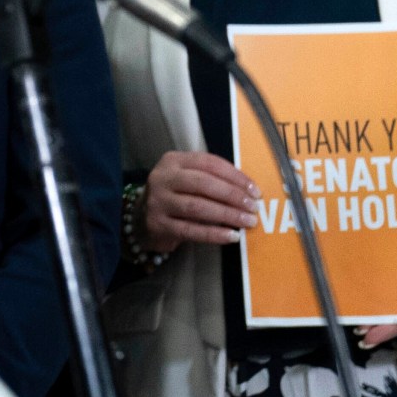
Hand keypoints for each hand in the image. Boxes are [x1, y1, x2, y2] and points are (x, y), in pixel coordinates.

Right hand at [142, 151, 259, 252]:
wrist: (141, 218)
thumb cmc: (174, 196)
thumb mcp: (186, 178)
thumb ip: (211, 179)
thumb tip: (248, 191)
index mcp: (173, 161)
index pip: (209, 163)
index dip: (235, 176)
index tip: (255, 191)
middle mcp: (163, 178)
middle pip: (203, 183)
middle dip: (233, 196)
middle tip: (253, 207)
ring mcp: (158, 201)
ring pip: (197, 207)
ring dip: (227, 215)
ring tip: (247, 222)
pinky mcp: (158, 224)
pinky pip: (191, 230)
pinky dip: (214, 234)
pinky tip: (231, 236)